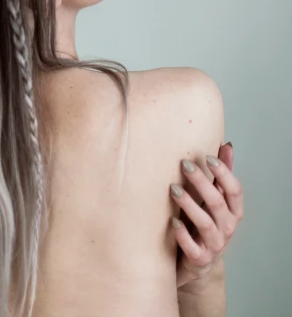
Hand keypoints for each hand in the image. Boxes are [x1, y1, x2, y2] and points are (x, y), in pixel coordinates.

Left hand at [171, 143, 242, 287]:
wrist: (197, 262)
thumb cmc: (206, 222)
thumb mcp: (216, 199)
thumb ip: (222, 174)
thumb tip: (227, 145)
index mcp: (234, 212)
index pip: (235, 191)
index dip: (224, 173)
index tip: (208, 157)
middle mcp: (228, 228)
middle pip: (217, 203)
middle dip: (201, 182)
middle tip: (184, 164)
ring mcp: (215, 246)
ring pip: (206, 224)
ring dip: (190, 205)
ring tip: (173, 189)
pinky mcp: (200, 259)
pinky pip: (193, 248)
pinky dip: (183, 235)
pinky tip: (172, 221)